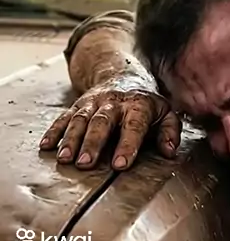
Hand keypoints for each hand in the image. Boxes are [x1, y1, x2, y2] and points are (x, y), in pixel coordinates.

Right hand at [39, 75, 180, 169]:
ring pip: (80, 120)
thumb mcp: (165, 113)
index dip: (127, 145)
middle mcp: (113, 103)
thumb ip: (170, 131)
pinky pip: (64, 117)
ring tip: (66, 159)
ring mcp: (93, 103)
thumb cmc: (146, 104)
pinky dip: (54, 131)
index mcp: (138, 105)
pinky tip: (47, 146)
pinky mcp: (78, 105)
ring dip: (71, 140)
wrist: (122, 76)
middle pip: (101, 122)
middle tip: (85, 163)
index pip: (133, 126)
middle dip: (92, 143)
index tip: (120, 164)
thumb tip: (170, 151)